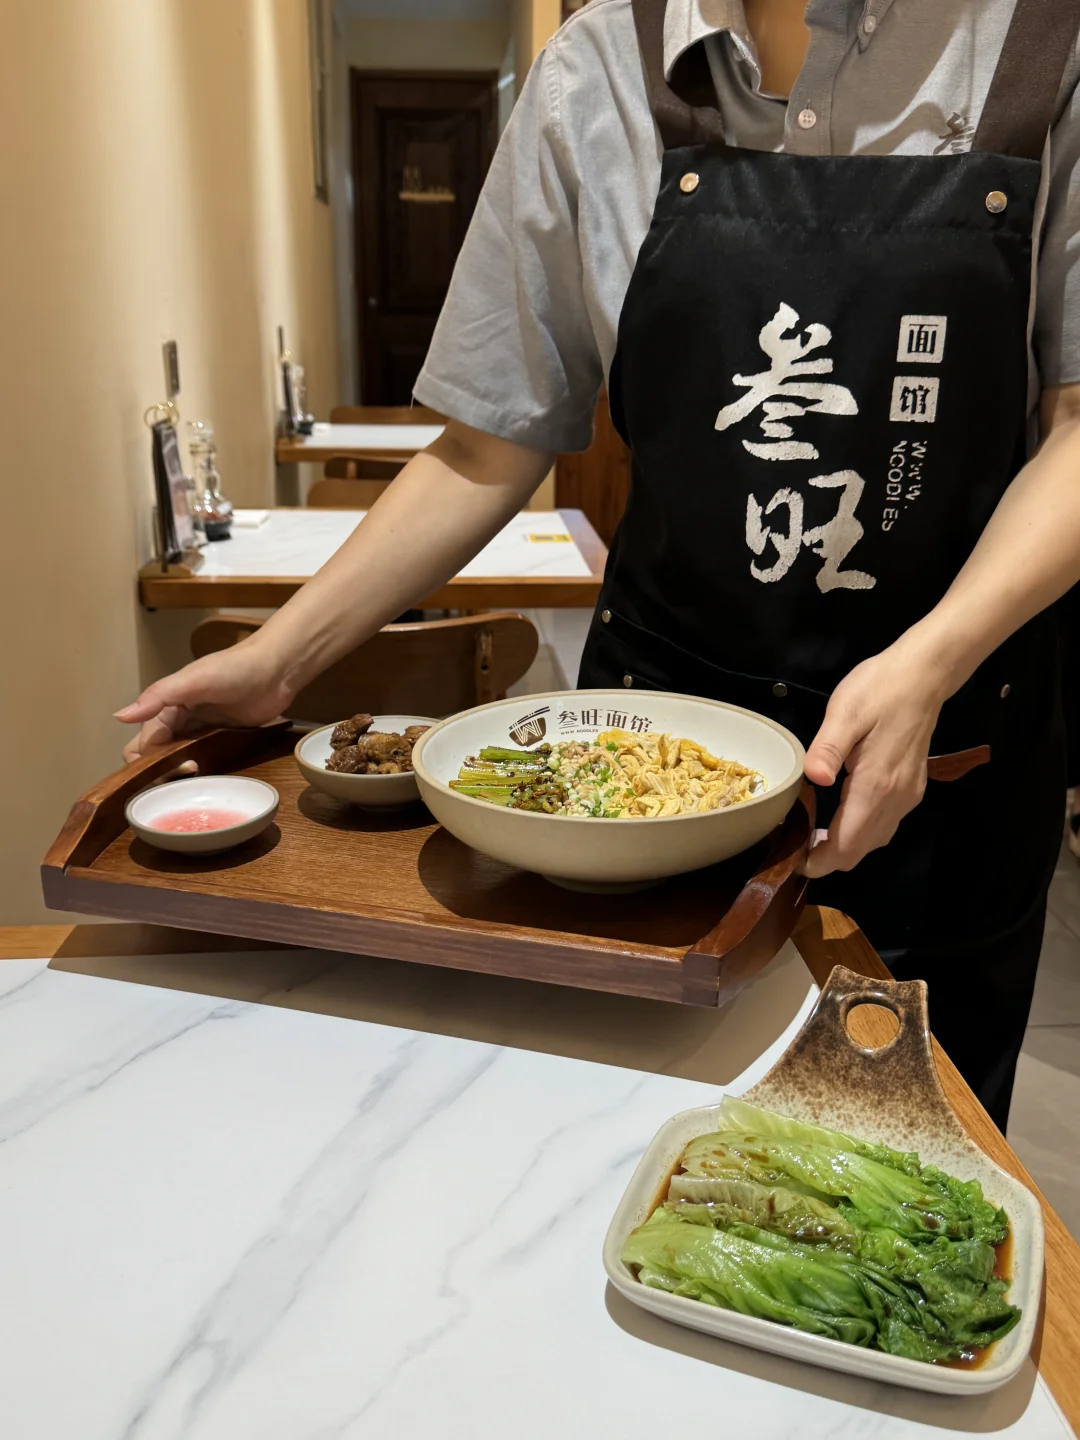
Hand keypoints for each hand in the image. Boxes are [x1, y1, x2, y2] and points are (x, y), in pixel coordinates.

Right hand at [115, 638, 294, 762]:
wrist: (277, 669)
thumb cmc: (235, 669)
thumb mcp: (194, 680)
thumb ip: (158, 696)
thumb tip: (119, 716)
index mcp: (165, 707)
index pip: (143, 746)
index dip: (152, 763)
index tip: (178, 768)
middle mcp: (178, 721)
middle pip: (154, 756)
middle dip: (161, 772)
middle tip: (186, 777)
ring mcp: (199, 731)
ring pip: (176, 760)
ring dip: (179, 773)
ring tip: (198, 779)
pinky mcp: (220, 738)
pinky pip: (201, 758)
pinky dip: (200, 769)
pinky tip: (209, 776)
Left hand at [802, 637, 949, 878]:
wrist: (924, 675)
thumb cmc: (880, 689)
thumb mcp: (845, 712)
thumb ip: (828, 748)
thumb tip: (814, 779)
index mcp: (876, 786)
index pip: (847, 845)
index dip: (820, 862)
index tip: (792, 862)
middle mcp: (896, 799)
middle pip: (861, 850)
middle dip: (829, 859)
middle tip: (795, 848)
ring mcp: (908, 795)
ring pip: (875, 840)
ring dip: (846, 846)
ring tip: (813, 836)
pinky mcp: (912, 787)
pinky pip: (885, 824)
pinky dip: (862, 832)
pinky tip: (842, 816)